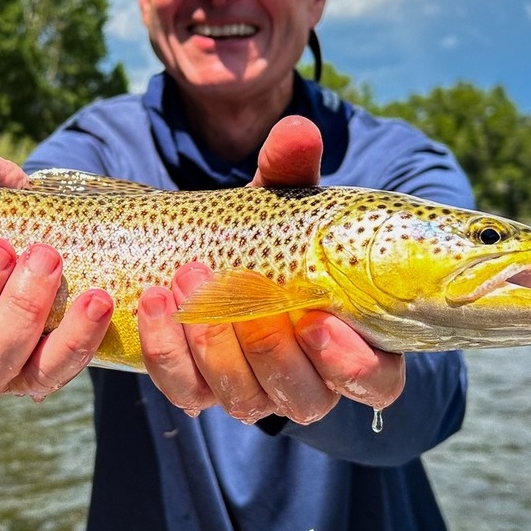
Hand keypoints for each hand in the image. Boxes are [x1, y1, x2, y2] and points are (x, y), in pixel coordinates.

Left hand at [137, 116, 405, 423]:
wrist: (208, 251)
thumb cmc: (270, 236)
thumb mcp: (283, 202)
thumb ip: (293, 171)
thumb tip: (298, 130)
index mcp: (353, 346)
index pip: (375, 383)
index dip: (352, 365)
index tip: (317, 320)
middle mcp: (310, 384)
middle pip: (302, 398)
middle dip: (265, 346)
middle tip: (231, 282)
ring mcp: (255, 394)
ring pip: (244, 400)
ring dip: (212, 346)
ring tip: (186, 277)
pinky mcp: (201, 391)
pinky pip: (185, 390)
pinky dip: (167, 350)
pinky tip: (155, 302)